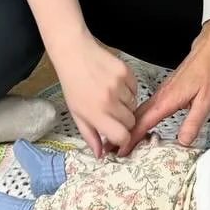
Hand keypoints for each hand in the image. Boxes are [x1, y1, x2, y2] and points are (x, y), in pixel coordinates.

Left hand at [52, 33, 138, 155]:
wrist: (74, 54)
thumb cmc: (73, 85)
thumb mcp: (76, 114)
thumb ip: (90, 136)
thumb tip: (100, 155)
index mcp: (95, 113)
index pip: (122, 136)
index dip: (122, 138)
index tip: (119, 135)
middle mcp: (109, 101)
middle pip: (130, 122)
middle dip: (123, 121)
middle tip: (111, 112)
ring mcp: (119, 85)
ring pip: (134, 105)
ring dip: (126, 105)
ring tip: (110, 95)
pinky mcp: (126, 72)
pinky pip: (135, 89)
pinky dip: (128, 90)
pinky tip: (114, 84)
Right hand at [125, 20, 209, 150]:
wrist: (208, 54)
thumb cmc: (207, 74)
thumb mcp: (205, 102)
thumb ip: (193, 123)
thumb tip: (183, 142)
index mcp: (166, 100)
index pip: (143, 123)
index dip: (131, 138)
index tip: (121, 150)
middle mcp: (159, 97)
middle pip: (135, 118)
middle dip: (121, 133)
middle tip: (109, 149)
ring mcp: (160, 94)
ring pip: (138, 113)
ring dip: (126, 126)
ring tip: (117, 140)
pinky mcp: (163, 93)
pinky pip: (145, 109)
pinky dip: (136, 119)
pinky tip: (135, 125)